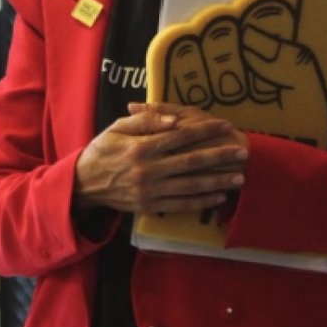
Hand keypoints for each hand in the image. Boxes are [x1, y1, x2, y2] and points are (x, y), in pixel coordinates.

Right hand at [74, 103, 247, 214]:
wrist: (83, 183)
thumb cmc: (104, 149)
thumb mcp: (118, 127)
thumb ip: (146, 121)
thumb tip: (174, 120)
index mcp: (141, 147)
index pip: (180, 136)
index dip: (205, 130)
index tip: (225, 125)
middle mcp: (147, 170)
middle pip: (191, 162)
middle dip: (219, 157)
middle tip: (243, 152)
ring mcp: (149, 191)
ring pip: (189, 186)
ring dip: (217, 182)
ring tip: (238, 177)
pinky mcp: (149, 206)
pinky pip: (180, 205)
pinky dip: (200, 202)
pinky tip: (218, 197)